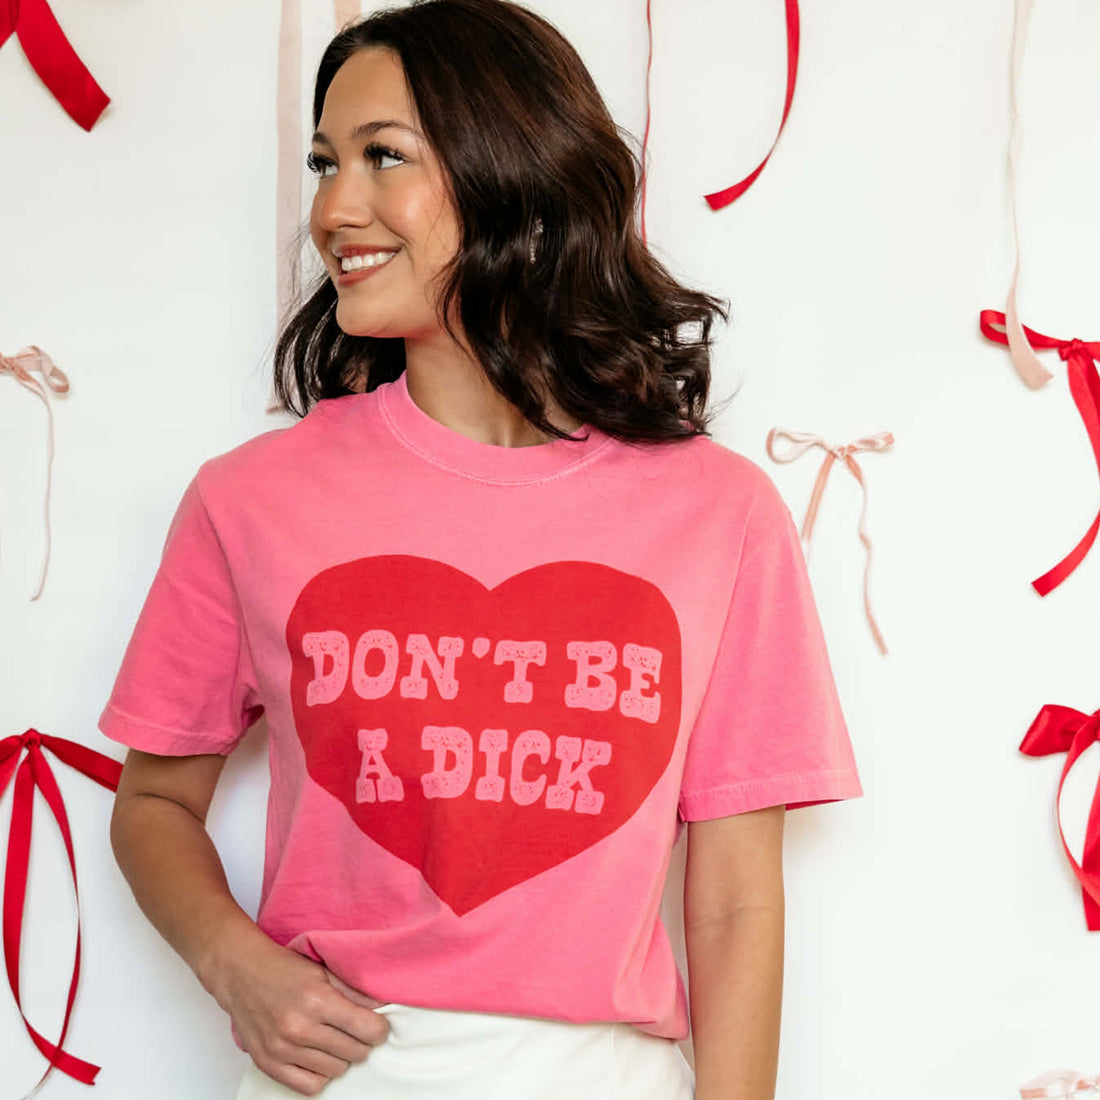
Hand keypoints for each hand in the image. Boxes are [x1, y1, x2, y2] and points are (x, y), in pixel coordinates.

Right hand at [210, 934, 390, 1095]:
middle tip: (354, 1029)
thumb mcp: (324, 970)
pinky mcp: (268, 1064)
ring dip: (342, 1057)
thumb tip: (384, 1007)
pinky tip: (319, 1056)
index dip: (379, 1029)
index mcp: (317, 1000)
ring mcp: (282, 1049)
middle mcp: (299, 1028)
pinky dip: (320, 1074)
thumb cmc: (284, 969)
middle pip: (355, 1052)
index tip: (377, 1025)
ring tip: (334, 1039)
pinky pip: (309, 1087)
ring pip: (336, 1070)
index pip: (367, 1029)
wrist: (240, 974)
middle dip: (362, 1042)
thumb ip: (355, 990)